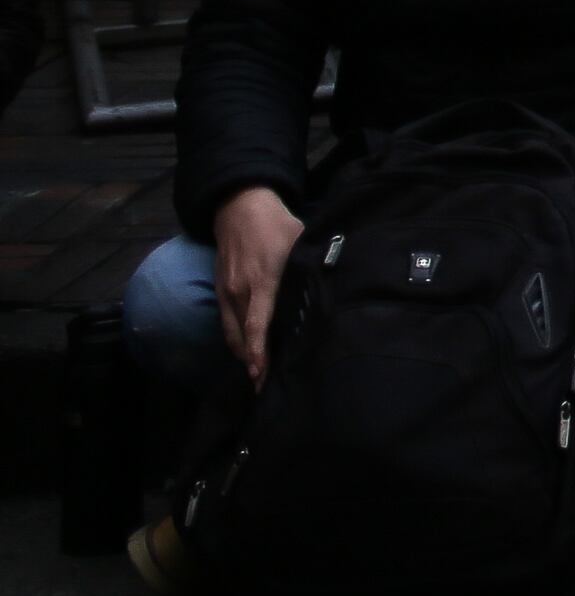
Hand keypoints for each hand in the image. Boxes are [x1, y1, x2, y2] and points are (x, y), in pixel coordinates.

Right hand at [211, 186, 301, 382]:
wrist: (239, 209)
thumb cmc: (276, 225)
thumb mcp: (301, 241)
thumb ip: (313, 265)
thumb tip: (333, 287)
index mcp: (264, 280)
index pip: (258, 324)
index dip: (259, 351)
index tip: (262, 373)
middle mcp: (241, 291)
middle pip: (242, 337)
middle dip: (252, 364)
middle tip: (264, 387)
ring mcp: (227, 292)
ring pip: (232, 334)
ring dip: (243, 356)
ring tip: (258, 376)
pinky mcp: (220, 291)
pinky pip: (226, 323)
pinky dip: (236, 341)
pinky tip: (248, 352)